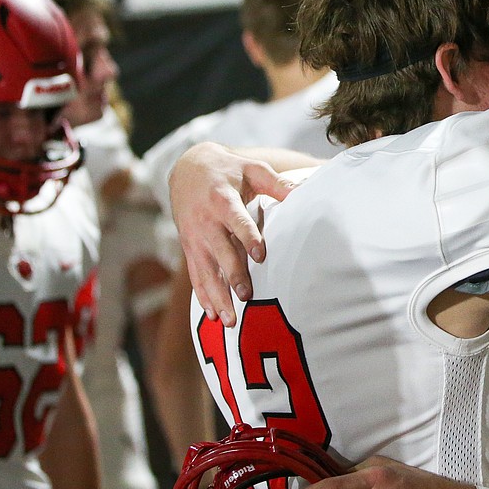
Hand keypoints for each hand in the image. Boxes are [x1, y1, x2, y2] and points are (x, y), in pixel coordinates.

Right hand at [168, 142, 296, 325]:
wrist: (186, 168)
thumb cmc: (227, 170)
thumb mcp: (251, 168)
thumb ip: (276, 183)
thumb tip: (303, 192)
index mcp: (221, 199)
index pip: (236, 220)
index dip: (247, 237)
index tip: (260, 254)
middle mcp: (205, 221)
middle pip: (220, 251)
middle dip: (233, 274)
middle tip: (246, 296)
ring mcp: (194, 237)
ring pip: (206, 270)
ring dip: (217, 295)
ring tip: (229, 319)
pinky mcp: (189, 247)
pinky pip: (195, 274)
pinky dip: (203, 295)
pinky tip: (213, 315)